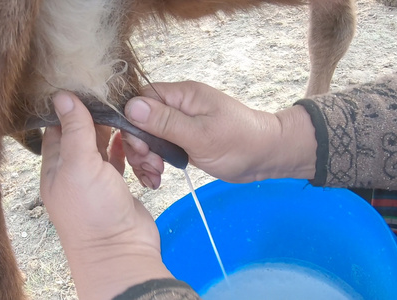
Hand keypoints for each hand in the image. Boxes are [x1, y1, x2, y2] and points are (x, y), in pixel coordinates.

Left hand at [40, 91, 171, 298]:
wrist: (121, 251)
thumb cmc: (93, 212)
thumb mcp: (79, 166)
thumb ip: (74, 130)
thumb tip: (62, 95)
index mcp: (56, 165)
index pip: (59, 126)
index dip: (73, 106)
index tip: (92, 88)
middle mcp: (73, 170)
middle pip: (85, 133)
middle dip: (103, 121)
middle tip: (121, 109)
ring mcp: (95, 178)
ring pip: (106, 145)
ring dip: (120, 136)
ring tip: (134, 134)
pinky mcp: (116, 185)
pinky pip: (121, 159)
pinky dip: (129, 151)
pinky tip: (136, 144)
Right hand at [123, 81, 316, 187]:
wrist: (265, 157)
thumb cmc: (239, 143)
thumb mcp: (200, 135)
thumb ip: (165, 122)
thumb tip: (131, 107)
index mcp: (182, 95)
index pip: (141, 100)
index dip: (133, 124)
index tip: (143, 149)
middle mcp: (177, 106)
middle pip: (140, 121)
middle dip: (139, 146)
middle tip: (152, 167)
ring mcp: (179, 124)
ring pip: (146, 137)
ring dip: (145, 159)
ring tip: (154, 177)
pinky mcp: (182, 140)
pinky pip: (158, 148)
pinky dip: (153, 163)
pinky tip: (156, 178)